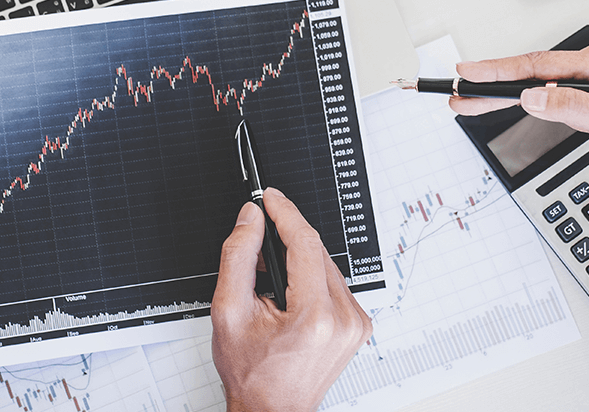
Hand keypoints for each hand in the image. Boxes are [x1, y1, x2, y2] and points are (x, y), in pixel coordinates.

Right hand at [211, 188, 371, 411]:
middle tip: (259, 234)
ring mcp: (356, 323)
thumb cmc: (252, 373)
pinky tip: (291, 288)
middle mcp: (344, 318)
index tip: (269, 197)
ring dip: (300, 258)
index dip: (285, 213)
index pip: (305, 242)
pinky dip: (312, 277)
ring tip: (269, 271)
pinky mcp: (359, 325)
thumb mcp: (228, 312)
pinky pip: (335, 284)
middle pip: (317, 251)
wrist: (272, 411)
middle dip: (287, 237)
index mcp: (315, 317)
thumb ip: (238, 257)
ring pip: (327, 265)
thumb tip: (251, 219)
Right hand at [449, 38, 588, 168]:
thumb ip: (575, 109)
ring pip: (540, 79)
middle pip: (532, 70)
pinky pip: (555, 86)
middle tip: (455, 94)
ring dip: (506, 90)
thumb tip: (533, 97)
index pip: (536, 66)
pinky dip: (529, 94)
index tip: (466, 73)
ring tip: (473, 101)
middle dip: (491, 84)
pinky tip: (513, 99)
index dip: (496, 72)